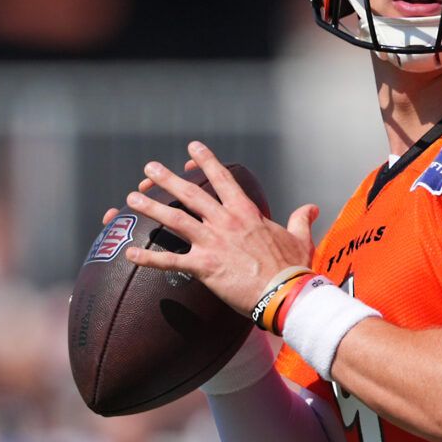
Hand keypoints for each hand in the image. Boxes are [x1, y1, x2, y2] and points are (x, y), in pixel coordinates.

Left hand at [111, 141, 319, 317]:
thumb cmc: (293, 268)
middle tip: (149, 168)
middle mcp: (225, 222)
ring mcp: (212, 243)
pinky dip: (148, 258)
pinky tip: (129, 254)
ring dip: (151, 207)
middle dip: (168, 179)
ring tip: (132, 198)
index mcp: (246, 213)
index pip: (223, 179)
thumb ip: (301, 219)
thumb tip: (311, 208)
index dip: (207, 161)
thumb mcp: (301, 238)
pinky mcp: (203, 267)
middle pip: (190, 194)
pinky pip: (169, 261)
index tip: (192, 148)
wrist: (286, 293)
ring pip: (174, 219)